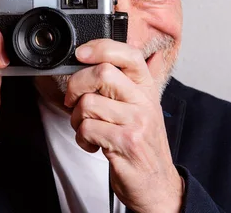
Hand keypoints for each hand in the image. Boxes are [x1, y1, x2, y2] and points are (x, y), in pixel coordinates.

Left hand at [65, 39, 183, 212]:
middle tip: (72, 99)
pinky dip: (81, 138)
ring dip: (76, 118)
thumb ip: (122, 86)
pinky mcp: (127, 142)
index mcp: (147, 89)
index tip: (81, 53)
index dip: (101, 47)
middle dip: (76, 85)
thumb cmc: (142, 145)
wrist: (157, 183)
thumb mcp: (139, 109)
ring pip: (89, 102)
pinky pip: (88, 128)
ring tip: (86, 128)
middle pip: (102, 73)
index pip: (129, 55)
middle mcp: (144, 101)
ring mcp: (137, 121)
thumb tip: (90, 62)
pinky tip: (92, 144)